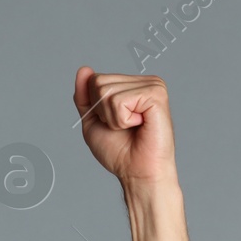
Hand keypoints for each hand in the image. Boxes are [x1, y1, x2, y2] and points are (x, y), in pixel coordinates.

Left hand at [71, 68, 177, 188]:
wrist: (137, 172)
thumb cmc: (119, 151)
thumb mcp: (93, 121)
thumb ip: (85, 96)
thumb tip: (84, 69)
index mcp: (132, 85)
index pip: (95, 79)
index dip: (95, 107)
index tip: (114, 123)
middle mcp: (144, 81)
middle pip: (99, 82)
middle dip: (102, 111)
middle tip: (123, 127)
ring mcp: (153, 85)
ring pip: (108, 91)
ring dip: (113, 118)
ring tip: (131, 127)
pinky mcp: (156, 94)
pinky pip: (120, 101)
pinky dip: (122, 119)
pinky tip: (139, 125)